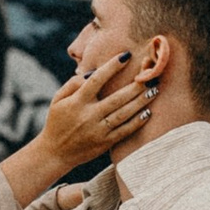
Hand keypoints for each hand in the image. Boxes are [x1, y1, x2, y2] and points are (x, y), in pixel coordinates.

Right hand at [36, 51, 158, 175]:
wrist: (55, 153)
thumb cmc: (57, 121)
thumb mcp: (57, 100)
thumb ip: (73, 83)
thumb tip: (92, 72)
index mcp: (76, 102)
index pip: (96, 80)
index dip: (112, 67)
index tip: (126, 56)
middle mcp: (88, 116)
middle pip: (117, 98)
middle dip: (135, 86)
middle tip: (150, 75)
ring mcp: (98, 131)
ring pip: (124, 114)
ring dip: (141, 102)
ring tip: (154, 90)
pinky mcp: (105, 143)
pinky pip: (124, 131)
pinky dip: (137, 122)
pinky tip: (148, 112)